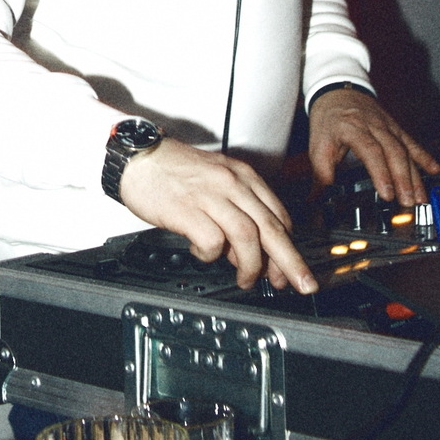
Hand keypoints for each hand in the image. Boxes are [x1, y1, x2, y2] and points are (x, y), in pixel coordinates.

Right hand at [118, 136, 316, 292]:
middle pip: (271, 227)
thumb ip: (235, 209)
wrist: (137, 156)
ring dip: (251, 264)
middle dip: (290, 261)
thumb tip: (245, 251)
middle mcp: (231, 183)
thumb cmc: (171, 170)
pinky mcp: (188, 209)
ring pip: (247, 236)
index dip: (289, 246)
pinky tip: (202, 254)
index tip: (291, 267)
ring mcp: (210, 195)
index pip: (278, 214)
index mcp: (241, 175)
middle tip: (302, 284)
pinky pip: (212, 241)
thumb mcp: (214, 178)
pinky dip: (212, 255)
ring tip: (246, 279)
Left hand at [307, 90, 439, 205]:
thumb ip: (321, 172)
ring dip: (415, 175)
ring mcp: (388, 126)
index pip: (370, 150)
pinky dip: (424, 156)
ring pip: (405, 150)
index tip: (387, 193)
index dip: (381, 172)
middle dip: (403, 179)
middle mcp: (374, 126)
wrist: (338, 90)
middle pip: (393, 152)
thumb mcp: (317, 143)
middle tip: (408, 202)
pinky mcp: (396, 128)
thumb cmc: (328, 118)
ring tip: (421, 197)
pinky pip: (412, 142)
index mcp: (352, 127)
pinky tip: (435, 169)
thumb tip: (318, 197)